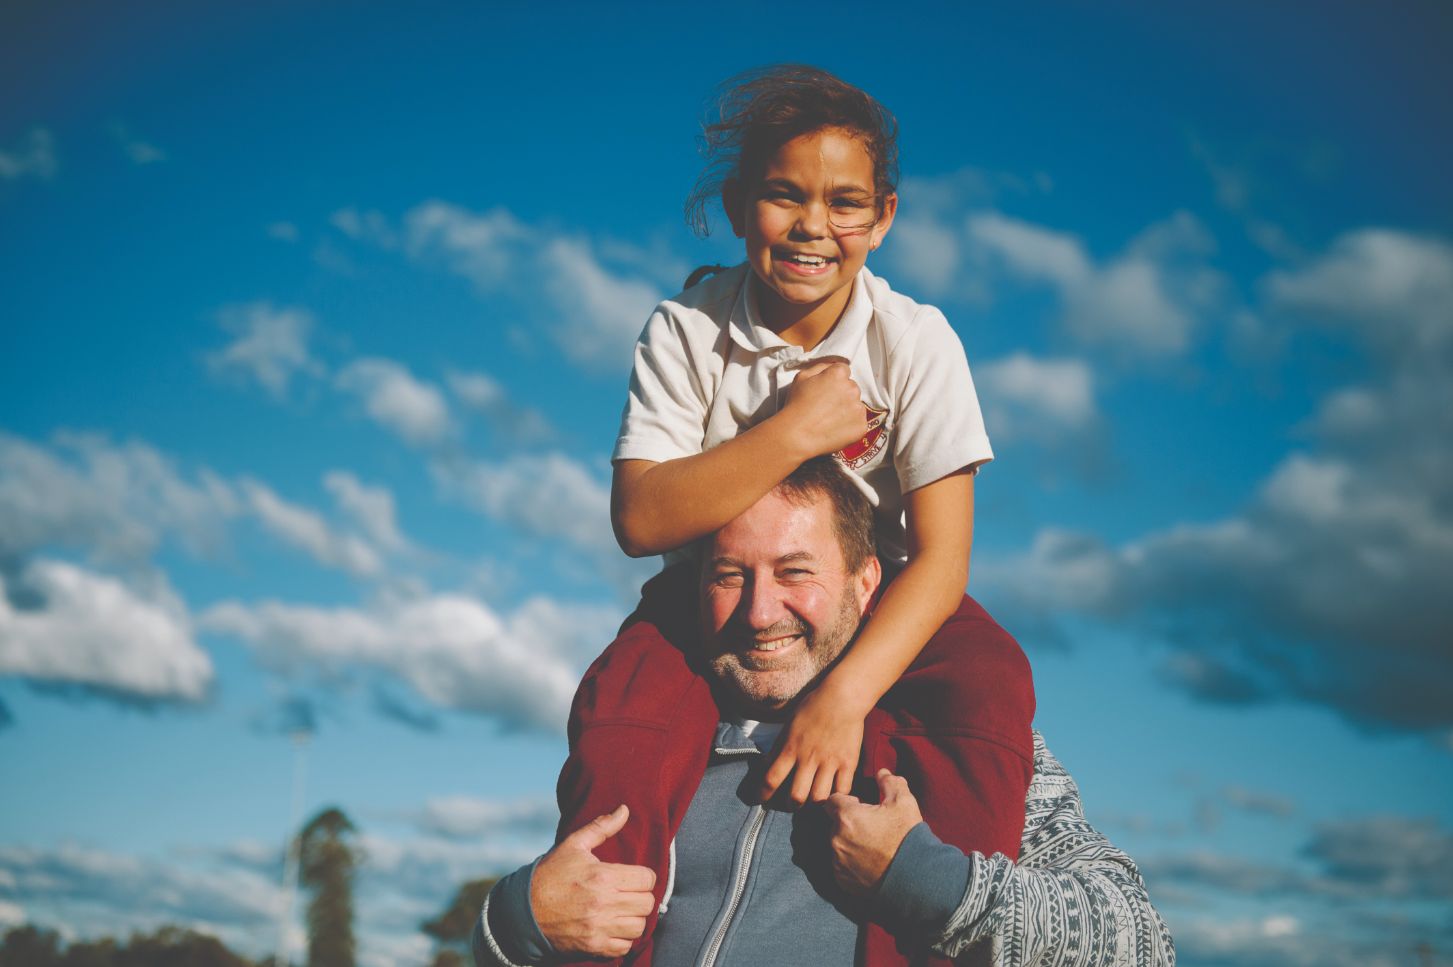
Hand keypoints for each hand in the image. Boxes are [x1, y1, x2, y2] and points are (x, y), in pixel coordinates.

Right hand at [530, 805, 657, 957]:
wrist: (524, 910)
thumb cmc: (551, 874)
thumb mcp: (574, 845)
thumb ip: (602, 827)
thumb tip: (625, 809)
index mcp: (602, 876)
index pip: (648, 878)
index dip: (644, 875)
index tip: (634, 876)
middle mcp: (604, 903)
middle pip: (647, 903)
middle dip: (641, 896)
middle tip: (629, 892)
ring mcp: (599, 928)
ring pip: (639, 926)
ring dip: (634, 918)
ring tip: (623, 910)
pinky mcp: (593, 946)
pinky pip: (625, 947)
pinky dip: (623, 939)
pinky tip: (613, 926)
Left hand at [759, 686, 864, 807]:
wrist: (843, 698)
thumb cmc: (813, 707)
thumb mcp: (789, 724)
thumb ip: (779, 746)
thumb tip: (768, 764)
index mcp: (790, 748)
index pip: (771, 779)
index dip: (764, 794)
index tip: (762, 799)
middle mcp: (808, 759)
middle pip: (796, 796)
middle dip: (791, 805)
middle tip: (792, 804)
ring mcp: (830, 762)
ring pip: (819, 798)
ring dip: (813, 804)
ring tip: (813, 801)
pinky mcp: (848, 763)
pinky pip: (842, 790)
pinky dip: (838, 798)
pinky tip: (834, 796)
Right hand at [778, 361, 867, 458]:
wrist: (797, 435)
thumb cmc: (796, 405)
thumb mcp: (801, 377)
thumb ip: (820, 367)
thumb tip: (832, 366)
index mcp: (838, 374)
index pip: (843, 371)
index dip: (834, 380)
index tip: (826, 390)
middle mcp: (852, 388)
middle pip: (851, 387)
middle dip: (842, 394)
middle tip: (826, 406)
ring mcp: (858, 408)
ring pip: (856, 405)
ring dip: (847, 409)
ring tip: (829, 419)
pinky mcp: (862, 426)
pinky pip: (859, 422)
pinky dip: (850, 425)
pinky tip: (835, 429)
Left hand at [821, 770, 923, 895]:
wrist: (915, 877)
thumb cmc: (908, 836)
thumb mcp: (903, 801)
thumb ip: (890, 782)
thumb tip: (882, 772)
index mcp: (846, 817)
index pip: (832, 800)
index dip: (847, 801)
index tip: (861, 807)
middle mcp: (836, 839)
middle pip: (834, 824)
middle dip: (848, 823)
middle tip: (870, 828)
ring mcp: (837, 862)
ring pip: (837, 845)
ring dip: (848, 843)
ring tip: (872, 847)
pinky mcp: (842, 880)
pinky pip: (840, 866)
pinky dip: (850, 863)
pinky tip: (870, 863)